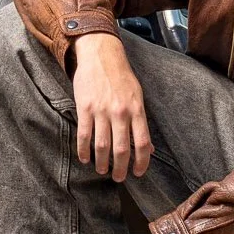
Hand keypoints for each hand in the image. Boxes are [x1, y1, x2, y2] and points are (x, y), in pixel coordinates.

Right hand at [71, 32, 152, 182]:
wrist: (101, 55)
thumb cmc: (122, 76)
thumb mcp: (138, 97)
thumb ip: (141, 122)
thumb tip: (149, 148)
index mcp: (136, 110)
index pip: (143, 143)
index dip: (141, 162)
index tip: (138, 173)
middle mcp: (120, 112)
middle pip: (122, 149)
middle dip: (121, 168)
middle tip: (119, 178)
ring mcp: (102, 110)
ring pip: (102, 145)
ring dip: (102, 162)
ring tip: (102, 170)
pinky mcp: (85, 108)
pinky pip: (84, 135)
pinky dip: (84, 150)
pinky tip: (85, 158)